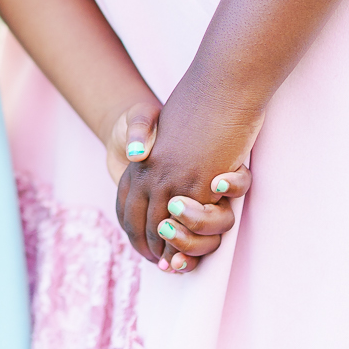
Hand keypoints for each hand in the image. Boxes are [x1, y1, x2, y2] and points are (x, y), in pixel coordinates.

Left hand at [115, 63, 261, 272]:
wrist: (220, 83)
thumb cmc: (196, 104)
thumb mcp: (166, 127)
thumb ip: (154, 145)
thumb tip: (139, 158)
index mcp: (142, 162)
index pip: (127, 206)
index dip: (134, 232)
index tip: (147, 250)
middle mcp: (154, 171)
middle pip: (144, 222)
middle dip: (154, 248)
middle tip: (164, 265)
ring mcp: (177, 177)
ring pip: (167, 225)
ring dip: (173, 246)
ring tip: (175, 261)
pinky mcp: (202, 180)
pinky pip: (195, 216)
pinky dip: (195, 233)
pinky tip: (197, 243)